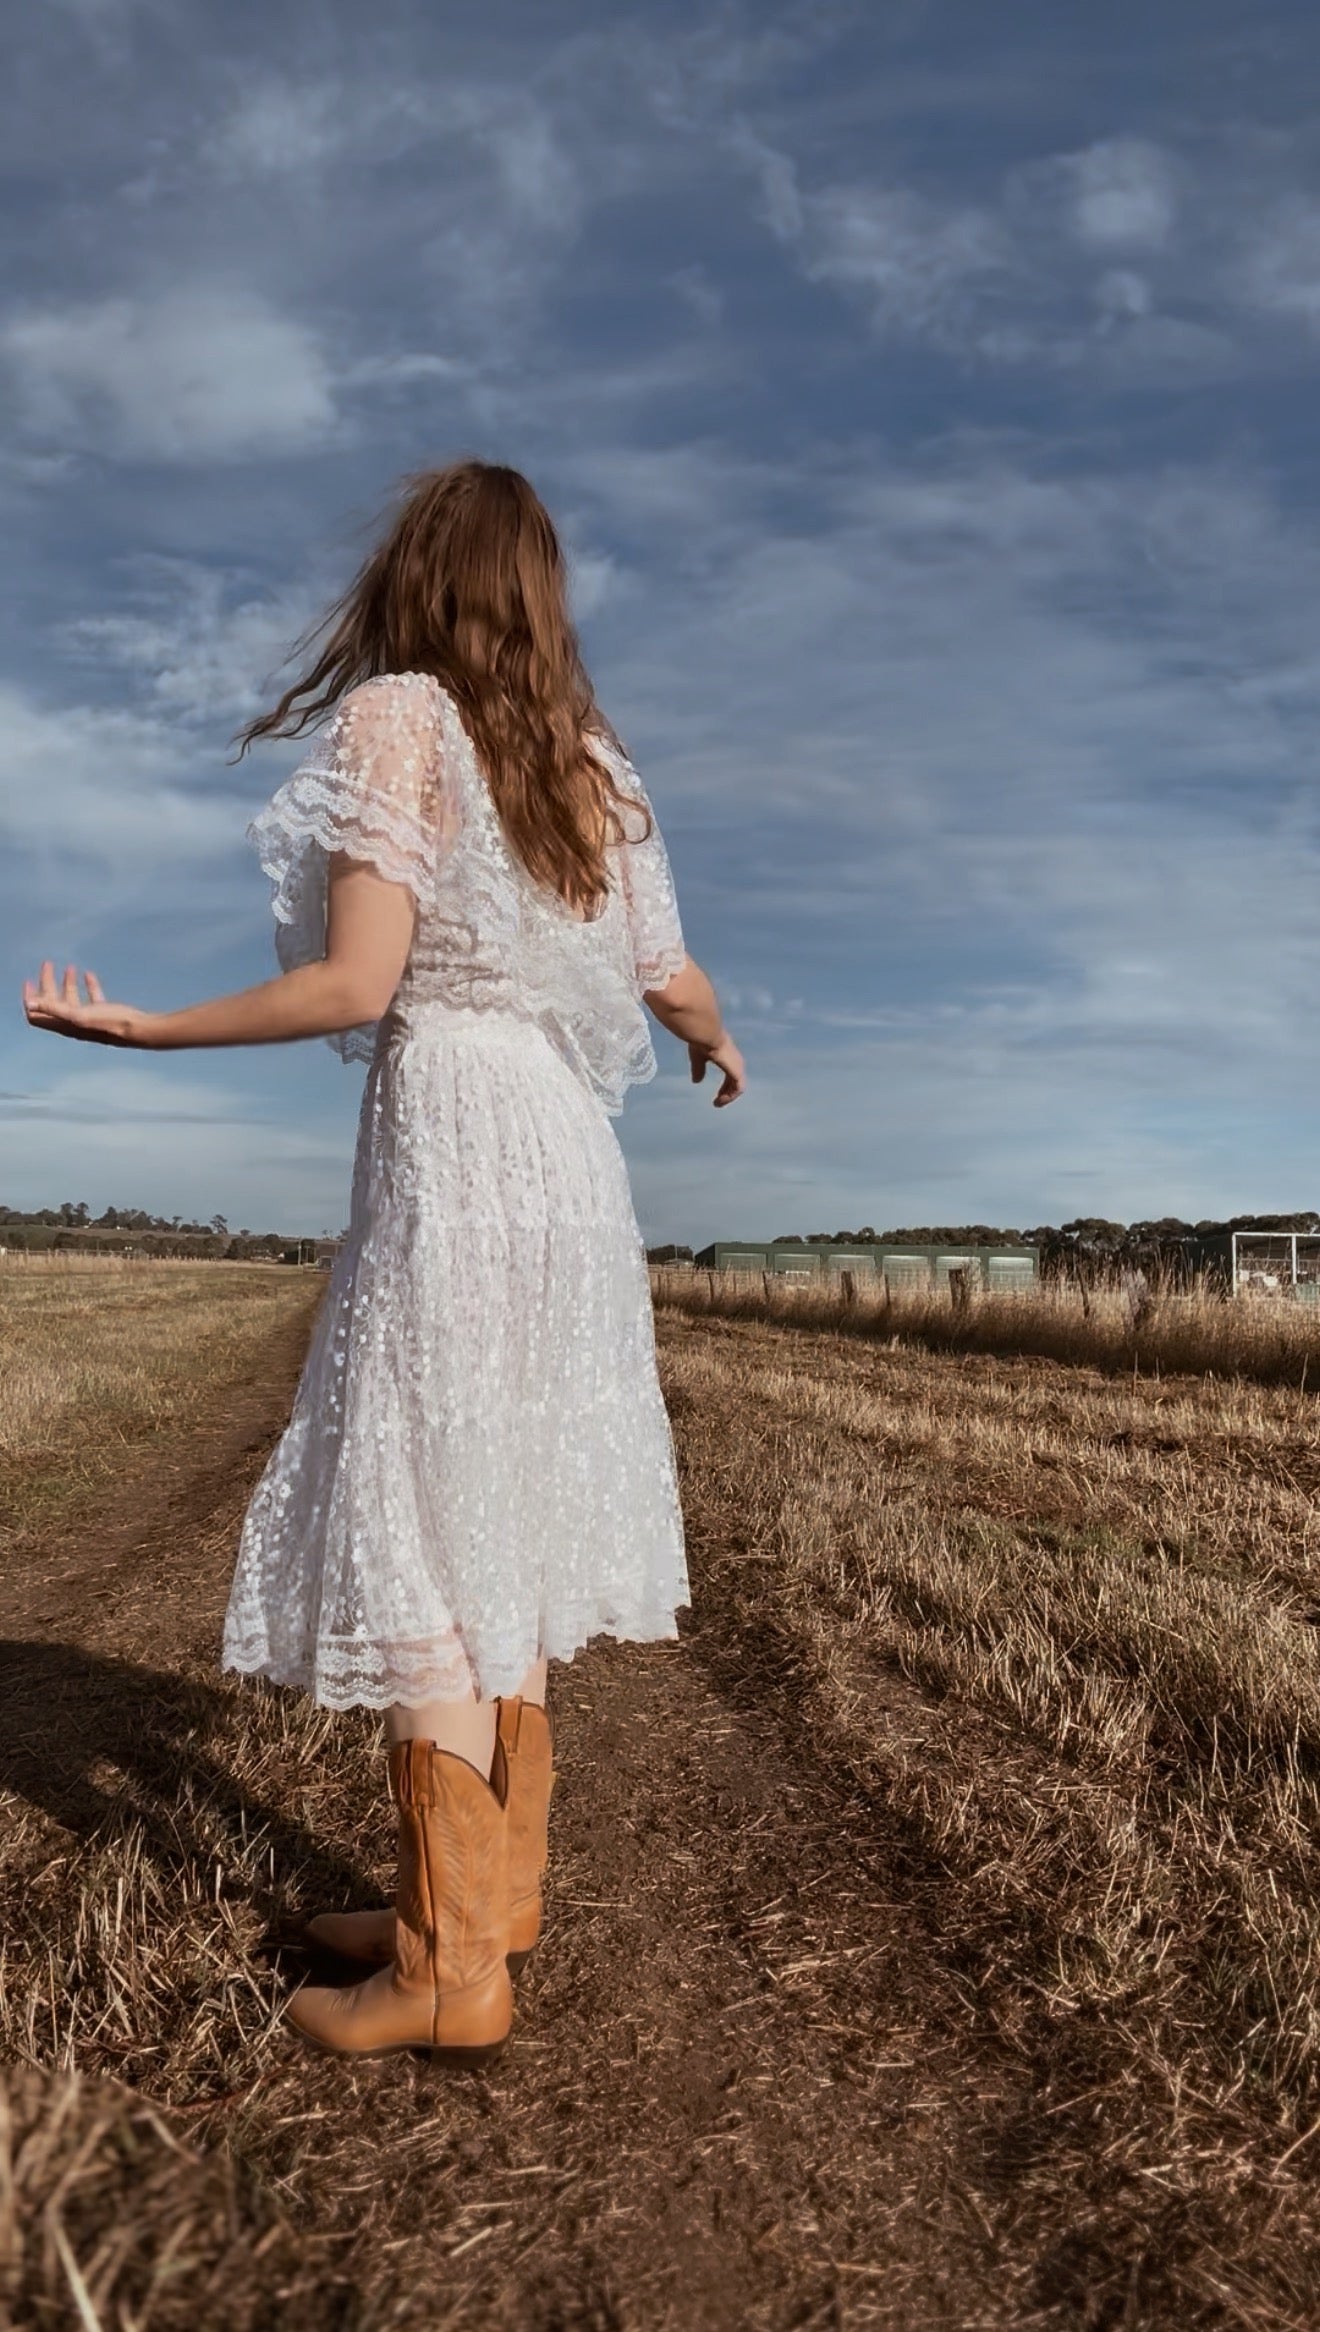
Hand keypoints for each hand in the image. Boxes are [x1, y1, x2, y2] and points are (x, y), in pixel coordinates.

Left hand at [22, 961, 155, 1047]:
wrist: (138, 1030)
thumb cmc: (110, 1022)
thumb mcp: (79, 1015)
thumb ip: (54, 1009)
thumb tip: (30, 1003)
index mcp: (64, 1024)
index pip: (38, 1014)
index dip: (30, 998)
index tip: (29, 980)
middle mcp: (73, 1023)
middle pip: (53, 1003)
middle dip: (48, 983)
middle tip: (48, 963)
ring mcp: (89, 1019)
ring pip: (72, 999)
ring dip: (67, 982)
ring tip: (69, 966)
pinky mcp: (104, 1014)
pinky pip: (92, 998)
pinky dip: (88, 985)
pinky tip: (89, 974)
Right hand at [688, 1029, 745, 1106]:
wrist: (708, 1036)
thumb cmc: (702, 1042)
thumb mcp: (698, 1058)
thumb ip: (698, 1069)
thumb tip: (696, 1081)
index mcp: (727, 1056)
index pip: (731, 1072)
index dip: (726, 1084)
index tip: (718, 1094)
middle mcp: (735, 1061)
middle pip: (736, 1080)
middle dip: (728, 1091)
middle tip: (719, 1100)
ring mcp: (738, 1066)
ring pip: (738, 1086)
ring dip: (729, 1096)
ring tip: (718, 1103)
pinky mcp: (738, 1072)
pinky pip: (738, 1089)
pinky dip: (731, 1096)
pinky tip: (721, 1101)